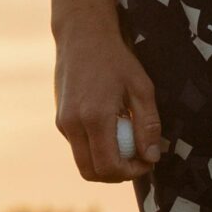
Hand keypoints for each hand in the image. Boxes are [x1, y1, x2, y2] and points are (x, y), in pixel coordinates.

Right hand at [53, 21, 161, 181]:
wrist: (82, 36)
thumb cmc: (116, 59)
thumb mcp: (141, 88)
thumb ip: (148, 125)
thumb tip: (151, 157)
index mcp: (95, 117)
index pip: (109, 166)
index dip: (131, 172)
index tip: (147, 161)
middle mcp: (73, 124)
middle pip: (92, 173)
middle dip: (117, 174)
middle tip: (137, 161)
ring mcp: (63, 123)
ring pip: (83, 163)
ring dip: (105, 164)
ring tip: (127, 145)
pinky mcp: (60, 120)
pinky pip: (78, 148)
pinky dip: (96, 150)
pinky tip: (112, 129)